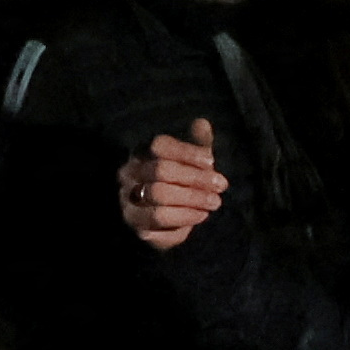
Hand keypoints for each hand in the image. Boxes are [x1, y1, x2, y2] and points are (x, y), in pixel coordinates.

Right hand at [120, 121, 226, 252]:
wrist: (171, 219)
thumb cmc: (184, 182)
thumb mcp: (194, 160)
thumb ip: (199, 142)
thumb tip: (202, 123)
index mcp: (141, 153)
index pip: (159, 146)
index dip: (187, 153)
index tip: (211, 161)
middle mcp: (128, 175)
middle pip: (160, 170)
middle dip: (195, 178)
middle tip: (220, 185)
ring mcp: (129, 202)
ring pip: (158, 197)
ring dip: (192, 199)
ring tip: (214, 202)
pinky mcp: (136, 226)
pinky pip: (159, 221)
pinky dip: (184, 217)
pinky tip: (200, 215)